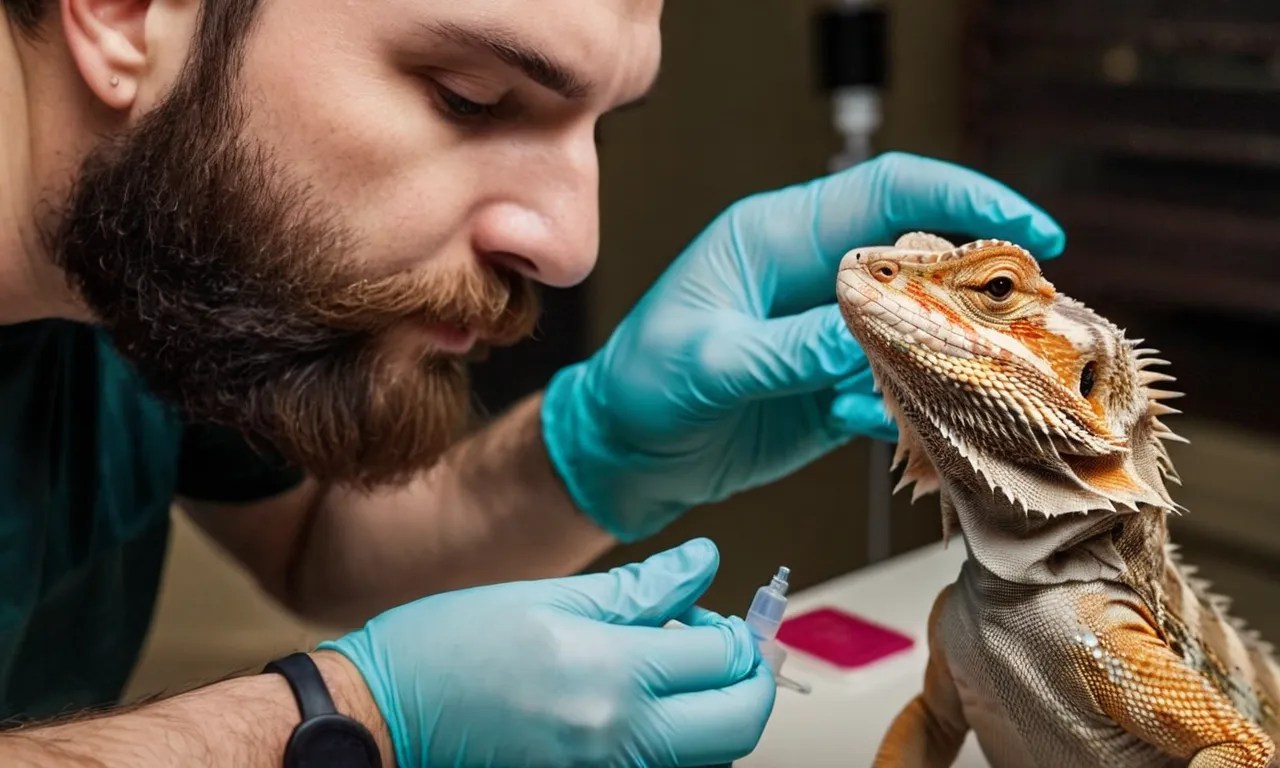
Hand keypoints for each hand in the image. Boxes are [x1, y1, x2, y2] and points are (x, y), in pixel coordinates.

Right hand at [318, 538, 771, 767]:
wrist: (380, 717)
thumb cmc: (447, 650)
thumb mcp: (548, 597)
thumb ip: (640, 588)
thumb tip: (704, 561)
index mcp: (613, 674)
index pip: (726, 658)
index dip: (736, 630)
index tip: (717, 613)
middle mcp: (620, 739)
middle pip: (739, 722)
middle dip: (746, 679)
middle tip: (720, 646)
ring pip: (711, 756)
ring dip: (715, 713)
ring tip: (674, 671)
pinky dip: (677, 743)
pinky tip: (643, 705)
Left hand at [541, 151, 1064, 540]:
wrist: (623, 455)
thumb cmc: (642, 386)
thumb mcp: (706, 362)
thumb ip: (788, 350)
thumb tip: (869, 336)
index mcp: (779, 238)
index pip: (887, 192)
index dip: (964, 199)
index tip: (1029, 232)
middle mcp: (815, 277)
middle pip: (922, 260)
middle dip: (975, 291)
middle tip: (1019, 329)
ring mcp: (831, 333)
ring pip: (922, 329)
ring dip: (945, 361)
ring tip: (950, 391)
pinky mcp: (837, 385)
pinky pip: (899, 387)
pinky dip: (905, 409)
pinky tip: (864, 425)